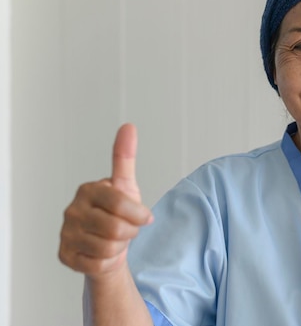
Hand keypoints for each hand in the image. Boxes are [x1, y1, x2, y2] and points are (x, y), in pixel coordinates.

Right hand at [59, 124, 152, 279]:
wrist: (107, 244)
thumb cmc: (117, 212)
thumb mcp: (126, 186)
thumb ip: (125, 158)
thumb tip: (128, 127)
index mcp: (88, 190)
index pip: (121, 203)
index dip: (138, 214)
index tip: (145, 217)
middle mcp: (72, 210)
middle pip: (116, 229)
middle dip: (131, 232)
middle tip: (128, 229)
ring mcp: (65, 233)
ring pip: (108, 248)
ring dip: (120, 247)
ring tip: (116, 239)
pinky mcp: (65, 255)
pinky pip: (98, 265)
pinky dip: (109, 262)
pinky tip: (105, 253)